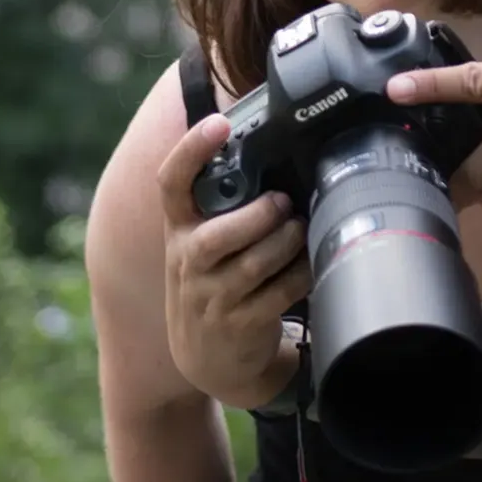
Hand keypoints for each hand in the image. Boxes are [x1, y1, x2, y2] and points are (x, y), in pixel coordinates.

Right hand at [159, 114, 312, 405]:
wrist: (209, 358)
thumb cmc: (216, 279)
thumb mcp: (205, 240)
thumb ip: (226, 203)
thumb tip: (274, 146)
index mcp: (180, 228)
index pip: (171, 183)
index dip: (191, 151)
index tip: (219, 124)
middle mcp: (188, 262)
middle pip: (215, 236)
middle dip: (258, 217)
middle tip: (284, 203)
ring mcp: (210, 297)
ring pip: (252, 266)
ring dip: (286, 243)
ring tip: (301, 229)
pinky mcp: (238, 325)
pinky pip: (277, 295)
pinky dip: (300, 276)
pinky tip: (310, 264)